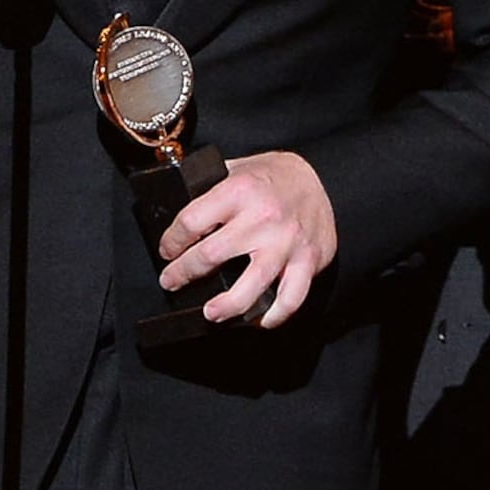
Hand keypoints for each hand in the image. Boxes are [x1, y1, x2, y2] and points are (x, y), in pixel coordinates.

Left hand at [160, 152, 339, 328]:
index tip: (168, 250)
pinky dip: (275, 315)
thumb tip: (172, 210)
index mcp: (239, 190)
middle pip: (210, 255)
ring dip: (226, 305)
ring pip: (251, 286)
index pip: (191, 222)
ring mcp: (286, 243)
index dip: (172, 241)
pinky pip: (291, 298)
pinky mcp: (308, 261)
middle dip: (183, 273)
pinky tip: (259, 321)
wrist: (320, 178)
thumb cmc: (272, 177)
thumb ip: (208, 191)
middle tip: (172, 281)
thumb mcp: (236, 169)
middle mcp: (262, 218)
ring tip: (211, 313)